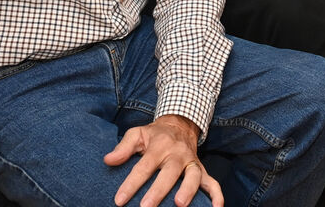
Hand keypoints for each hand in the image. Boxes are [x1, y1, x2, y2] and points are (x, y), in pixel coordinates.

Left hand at [104, 115, 222, 206]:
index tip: (119, 200)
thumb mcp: (137, 134)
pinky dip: (217, 196)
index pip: (144, 166)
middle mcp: (177, 154)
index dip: (131, 184)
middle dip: (158, 191)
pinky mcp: (201, 170)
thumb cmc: (154, 135)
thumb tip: (108, 160)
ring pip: (194, 176)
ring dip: (188, 190)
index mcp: (159, 146)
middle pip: (169, 173)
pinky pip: (213, 183)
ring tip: (179, 205)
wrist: (180, 125)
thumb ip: (123, 147)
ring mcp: (191, 162)